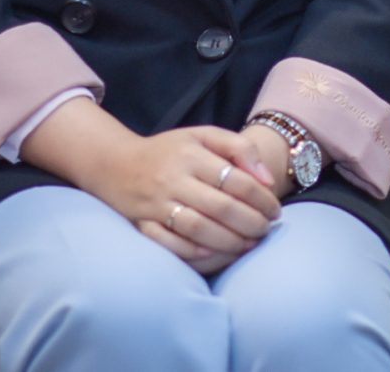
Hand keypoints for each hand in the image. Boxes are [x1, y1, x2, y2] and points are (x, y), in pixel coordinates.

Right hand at [25, 103, 283, 271]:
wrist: (115, 164)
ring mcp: (156, 203)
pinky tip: (213, 253)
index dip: (261, 199)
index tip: (275, 210)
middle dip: (251, 223)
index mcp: (192, 154)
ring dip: (228, 241)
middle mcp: (174, 178)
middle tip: (266, 230)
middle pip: (221, 207)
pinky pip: (168, 243)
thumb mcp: (203, 135)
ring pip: (198, 227)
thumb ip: (238, 148)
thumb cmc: (169, 151)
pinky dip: (192, 251)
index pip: (236, 180)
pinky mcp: (141, 224)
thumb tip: (266, 180)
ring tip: (248, 245)